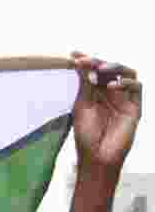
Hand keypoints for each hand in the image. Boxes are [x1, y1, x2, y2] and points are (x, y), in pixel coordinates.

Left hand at [71, 53, 141, 171]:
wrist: (96, 156)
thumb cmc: (86, 134)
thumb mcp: (82, 106)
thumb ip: (83, 85)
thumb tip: (80, 62)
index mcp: (96, 92)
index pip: (94, 71)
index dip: (86, 60)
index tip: (73, 54)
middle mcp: (111, 92)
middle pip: (111, 69)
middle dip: (98, 62)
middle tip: (86, 60)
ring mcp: (124, 98)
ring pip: (127, 73)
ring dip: (114, 68)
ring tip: (100, 69)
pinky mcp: (135, 107)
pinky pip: (137, 88)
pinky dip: (126, 83)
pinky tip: (111, 86)